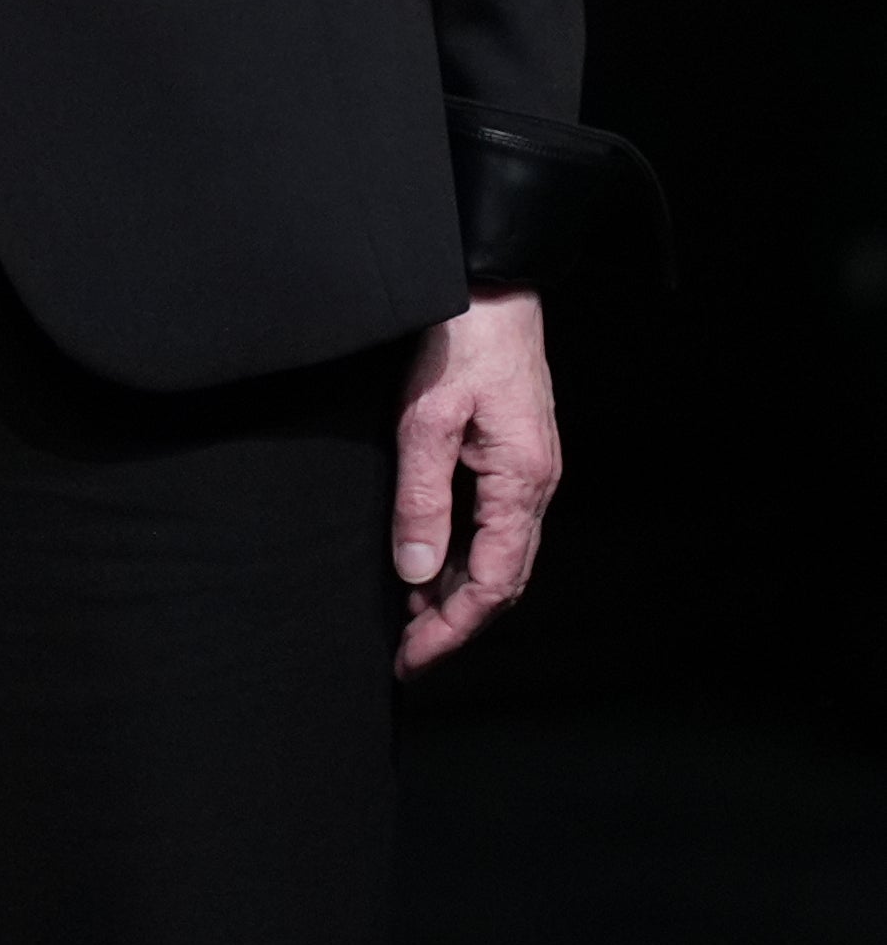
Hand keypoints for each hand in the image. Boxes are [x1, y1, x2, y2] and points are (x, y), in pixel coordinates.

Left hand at [392, 290, 560, 675]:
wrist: (491, 285)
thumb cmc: (463, 340)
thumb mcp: (427, 420)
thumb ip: (422, 499)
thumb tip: (415, 571)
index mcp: (523, 483)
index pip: (493, 585)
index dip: (452, 629)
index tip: (412, 658)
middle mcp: (537, 485)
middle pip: (502, 581)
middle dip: (455, 623)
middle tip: (407, 654)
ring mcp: (529, 470)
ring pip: (500, 555)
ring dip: (458, 592)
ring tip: (411, 618)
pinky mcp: (514, 454)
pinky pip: (494, 525)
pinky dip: (464, 555)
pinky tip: (430, 561)